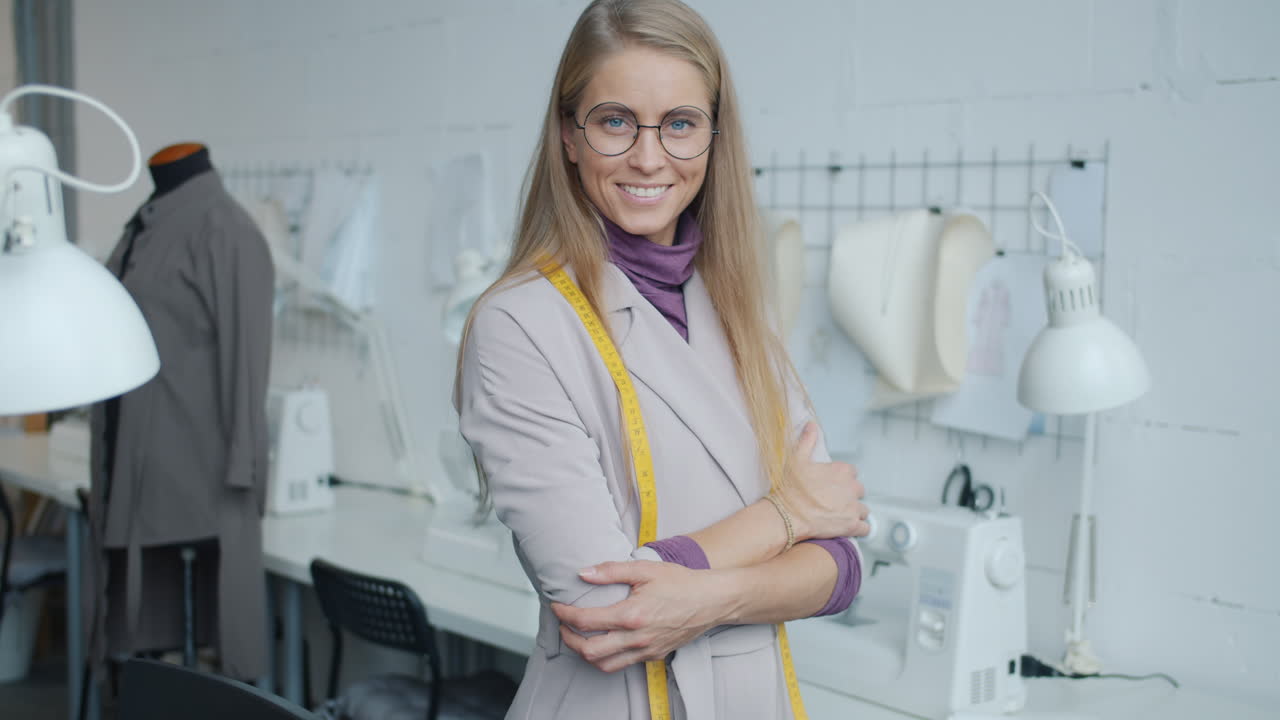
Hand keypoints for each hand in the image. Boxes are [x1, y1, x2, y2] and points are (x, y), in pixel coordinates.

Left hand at [551, 561, 726, 672]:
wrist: (713, 600)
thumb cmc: (681, 582)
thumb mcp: (645, 569)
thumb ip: (611, 571)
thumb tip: (583, 573)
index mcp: (631, 615)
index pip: (586, 621)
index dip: (565, 614)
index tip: (557, 606)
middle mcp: (637, 638)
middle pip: (590, 650)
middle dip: (569, 639)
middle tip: (563, 625)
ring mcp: (646, 650)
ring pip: (605, 665)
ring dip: (586, 654)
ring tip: (579, 638)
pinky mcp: (655, 655)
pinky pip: (623, 664)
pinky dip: (607, 657)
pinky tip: (605, 642)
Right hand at [776, 422, 868, 540]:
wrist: (786, 515)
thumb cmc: (790, 488)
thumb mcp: (796, 460)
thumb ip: (807, 441)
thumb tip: (812, 425)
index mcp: (841, 471)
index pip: (851, 472)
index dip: (842, 480)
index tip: (832, 485)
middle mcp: (851, 488)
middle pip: (859, 491)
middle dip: (850, 496)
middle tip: (835, 502)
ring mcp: (853, 508)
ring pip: (863, 510)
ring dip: (855, 512)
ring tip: (840, 516)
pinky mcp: (852, 525)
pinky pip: (865, 528)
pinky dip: (859, 529)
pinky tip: (849, 528)